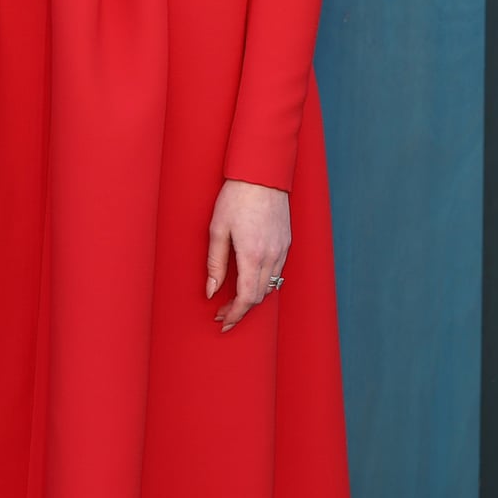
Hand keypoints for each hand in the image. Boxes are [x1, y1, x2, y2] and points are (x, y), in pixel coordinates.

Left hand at [206, 179, 289, 331]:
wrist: (262, 174)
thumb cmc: (235, 198)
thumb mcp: (217, 229)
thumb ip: (215, 264)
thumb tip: (211, 292)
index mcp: (252, 255)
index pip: (246, 298)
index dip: (234, 315)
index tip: (222, 322)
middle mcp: (271, 256)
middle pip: (259, 297)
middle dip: (241, 311)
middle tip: (223, 314)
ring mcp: (282, 250)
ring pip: (270, 287)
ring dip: (252, 298)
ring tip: (233, 301)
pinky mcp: (286, 243)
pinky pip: (278, 272)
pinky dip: (264, 283)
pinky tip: (249, 281)